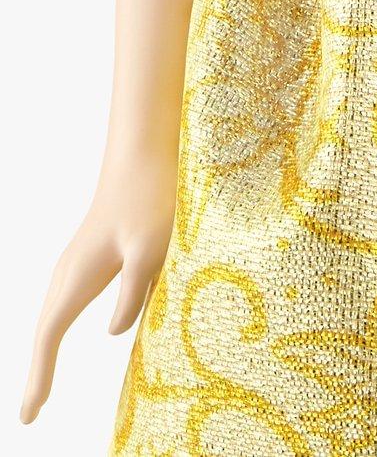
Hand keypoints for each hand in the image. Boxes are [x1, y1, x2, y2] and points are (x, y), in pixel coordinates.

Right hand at [20, 149, 176, 423]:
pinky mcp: (89, 255)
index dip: (40, 378)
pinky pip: (64, 302)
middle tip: (30, 415)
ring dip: (43, 352)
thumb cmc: (150, 200)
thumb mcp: (150, 250)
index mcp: (78, 276)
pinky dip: (53, 329)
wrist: (143, 157)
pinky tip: (54, 337)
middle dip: (36, 373)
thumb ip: (132, 293)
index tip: (31, 415)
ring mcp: (76, 262)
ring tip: (39, 389)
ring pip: (51, 316)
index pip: (50, 337)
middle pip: (43, 332)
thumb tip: (113, 334)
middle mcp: (68, 272)